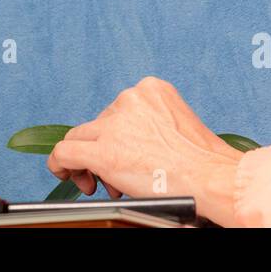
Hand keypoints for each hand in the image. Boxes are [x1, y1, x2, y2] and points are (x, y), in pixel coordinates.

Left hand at [46, 76, 242, 215]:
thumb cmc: (203, 162)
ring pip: (80, 137)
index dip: (114, 136)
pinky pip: (65, 152)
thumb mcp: (177, 126)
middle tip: (114, 178)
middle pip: (98, 125)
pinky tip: (65, 173)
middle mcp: (130, 99)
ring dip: (88, 161)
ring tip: (100, 182)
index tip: (122, 153)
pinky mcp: (104, 150)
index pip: (116, 111)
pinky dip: (59, 164)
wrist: (211, 178)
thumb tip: (127, 144)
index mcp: (150, 89)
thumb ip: (149, 126)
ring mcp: (115, 124)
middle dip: (104, 151)